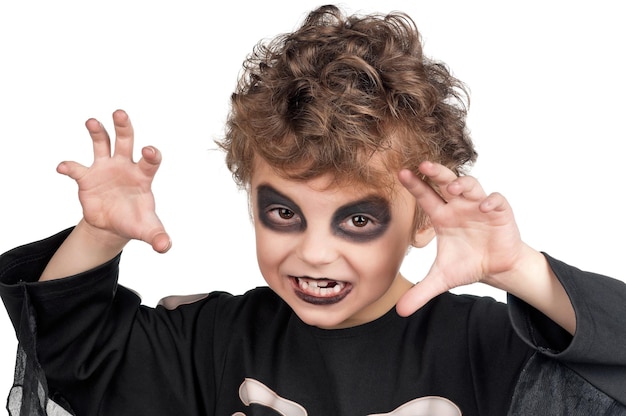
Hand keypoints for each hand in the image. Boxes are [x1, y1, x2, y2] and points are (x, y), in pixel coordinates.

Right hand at [57, 110, 170, 252]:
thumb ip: (158, 237)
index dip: (151, 154)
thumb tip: (166, 247)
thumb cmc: (134, 221)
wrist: (113, 225)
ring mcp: (105, 168)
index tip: (148, 150)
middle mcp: (125, 166)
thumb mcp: (148, 230)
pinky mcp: (87, 177)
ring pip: (101, 144)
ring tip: (92, 121)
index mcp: (143, 176)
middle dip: (124, 126)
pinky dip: (68, 166)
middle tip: (120, 112)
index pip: (150, 160)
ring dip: (97, 132)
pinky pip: (76, 168)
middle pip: (126, 140)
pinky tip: (62, 167)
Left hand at [396, 161, 524, 315]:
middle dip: (436, 173)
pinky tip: (485, 206)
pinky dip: (491, 201)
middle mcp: (459, 206)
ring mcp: (479, 207)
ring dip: (462, 184)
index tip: (401, 173)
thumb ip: (420, 292)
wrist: (497, 268)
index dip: (414, 185)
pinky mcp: (500, 212)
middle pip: (445, 183)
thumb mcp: (441, 279)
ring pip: (471, 186)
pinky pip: (496, 200)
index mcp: (442, 216)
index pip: (425, 196)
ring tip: (453, 188)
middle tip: (423, 165)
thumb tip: (399, 312)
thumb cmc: (467, 264)